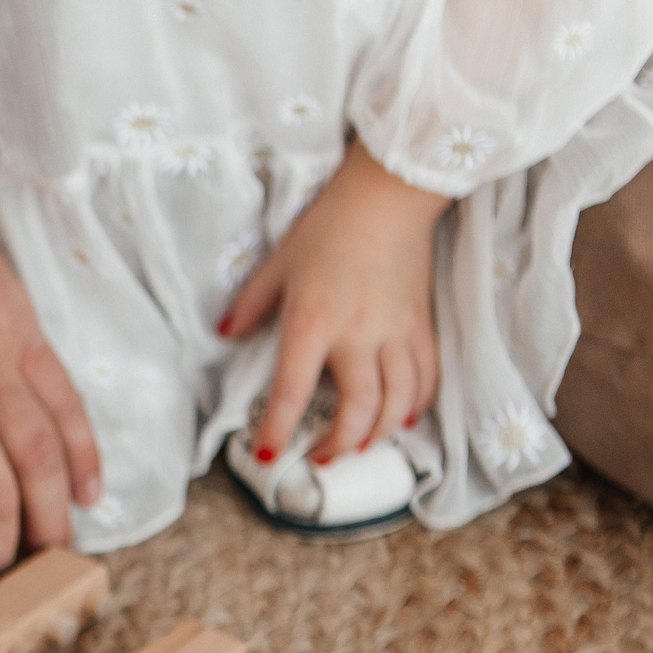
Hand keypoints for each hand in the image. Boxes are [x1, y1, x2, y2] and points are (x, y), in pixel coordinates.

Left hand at [226, 138, 448, 464]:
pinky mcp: (423, 323)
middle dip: (340, 443)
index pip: (292, 390)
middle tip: (320, 457)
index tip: (268, 456)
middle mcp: (358, 333)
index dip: (278, 431)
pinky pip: (427, 376)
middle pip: (360, 408)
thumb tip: (224, 334)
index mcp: (313, 322)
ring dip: (380, 432)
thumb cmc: (328, 226)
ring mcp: (396, 330)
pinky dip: (417, 404)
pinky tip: (403, 416)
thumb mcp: (278, 264)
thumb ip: (250, 305)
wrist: (389, 195)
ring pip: (399, 400)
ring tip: (358, 445)